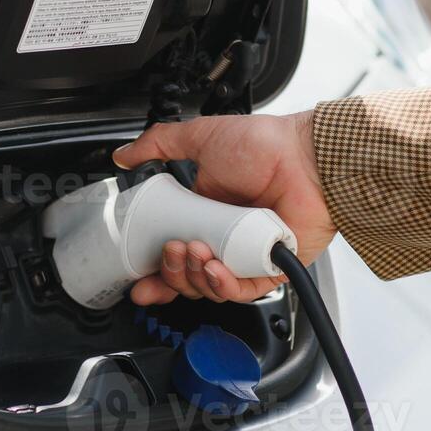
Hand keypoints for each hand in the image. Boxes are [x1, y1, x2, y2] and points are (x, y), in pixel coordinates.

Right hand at [113, 111, 335, 304]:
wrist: (306, 158)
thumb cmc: (265, 146)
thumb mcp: (201, 138)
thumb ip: (159, 145)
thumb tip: (124, 156)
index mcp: (205, 215)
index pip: (174, 254)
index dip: (154, 271)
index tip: (138, 278)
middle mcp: (225, 239)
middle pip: (186, 277)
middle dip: (171, 271)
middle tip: (172, 249)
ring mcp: (246, 256)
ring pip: (209, 287)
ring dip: (193, 275)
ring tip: (195, 250)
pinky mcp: (270, 270)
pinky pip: (241, 292)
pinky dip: (223, 285)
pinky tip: (214, 267)